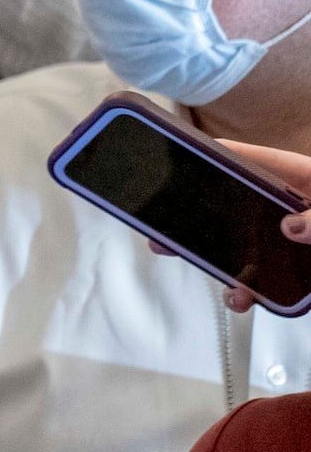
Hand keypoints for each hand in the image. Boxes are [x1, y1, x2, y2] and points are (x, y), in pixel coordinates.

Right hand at [147, 139, 310, 312]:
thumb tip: (290, 227)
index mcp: (301, 180)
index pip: (247, 159)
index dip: (209, 154)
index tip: (171, 154)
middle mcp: (289, 209)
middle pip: (228, 203)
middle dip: (190, 211)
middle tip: (155, 214)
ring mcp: (288, 243)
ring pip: (237, 245)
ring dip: (209, 255)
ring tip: (178, 255)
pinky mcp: (294, 275)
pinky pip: (260, 283)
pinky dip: (245, 293)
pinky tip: (240, 298)